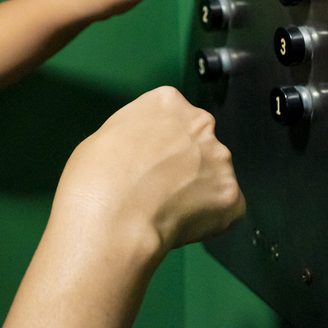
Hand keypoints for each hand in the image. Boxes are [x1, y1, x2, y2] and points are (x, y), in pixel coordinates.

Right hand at [54, 86, 244, 256]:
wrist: (112, 215)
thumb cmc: (94, 174)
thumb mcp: (108, 135)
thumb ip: (138, 136)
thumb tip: (146, 155)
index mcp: (168, 101)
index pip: (174, 116)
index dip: (161, 142)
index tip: (148, 160)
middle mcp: (201, 124)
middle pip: (199, 142)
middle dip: (186, 163)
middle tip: (160, 187)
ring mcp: (221, 160)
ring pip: (214, 176)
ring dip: (198, 190)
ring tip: (167, 211)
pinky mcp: (233, 196)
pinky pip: (225, 208)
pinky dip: (208, 219)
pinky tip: (180, 225)